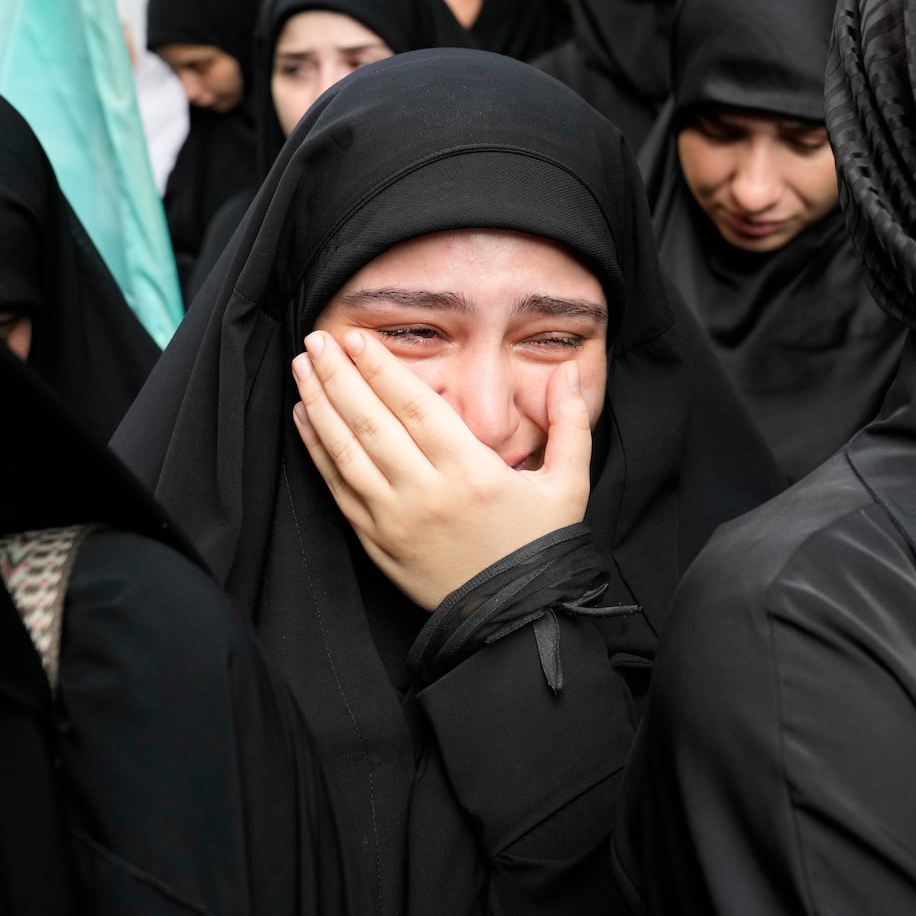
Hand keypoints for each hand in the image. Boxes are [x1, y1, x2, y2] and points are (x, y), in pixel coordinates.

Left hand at [290, 329, 591, 609]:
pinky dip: (316, 450)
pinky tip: (304, 419)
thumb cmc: (543, 548)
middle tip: (315, 339)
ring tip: (302, 368)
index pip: (415, 407)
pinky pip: (337, 488)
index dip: (381, 369)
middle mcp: (426, 493)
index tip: (357, 338)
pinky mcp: (377, 542)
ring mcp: (394, 520)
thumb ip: (571, 423)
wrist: (516, 620)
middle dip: (338, 375)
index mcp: (471, 472)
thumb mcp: (571, 484)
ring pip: (344, 453)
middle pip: (370, 422)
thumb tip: (569, 372)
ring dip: (318, 405)